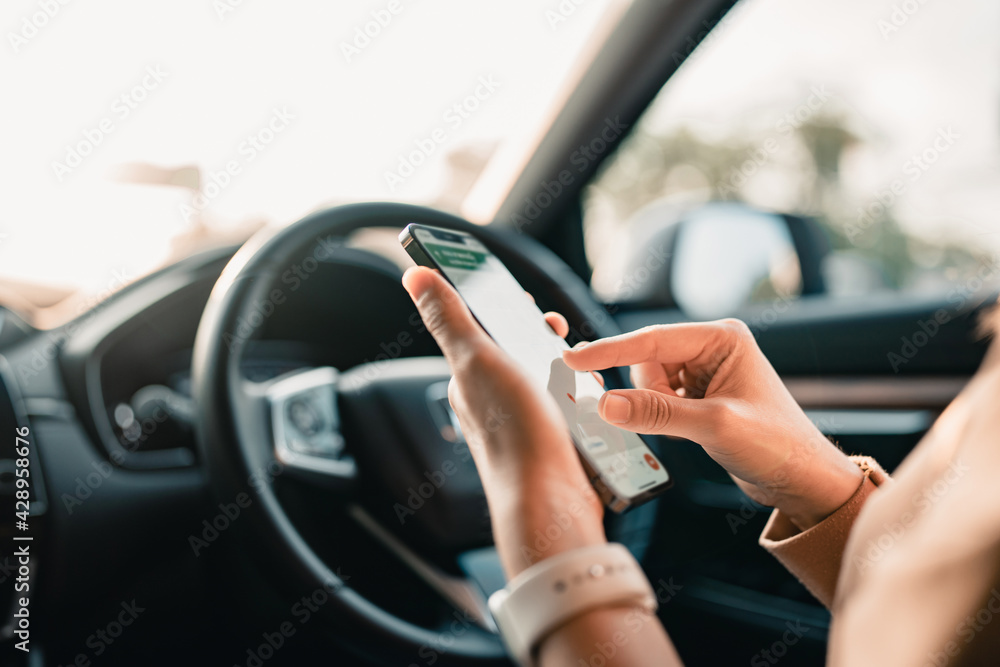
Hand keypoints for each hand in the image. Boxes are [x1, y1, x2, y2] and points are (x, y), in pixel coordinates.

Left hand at [402, 267, 605, 577]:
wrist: (551, 500)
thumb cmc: (512, 433)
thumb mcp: (477, 360)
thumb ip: (448, 318)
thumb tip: (415, 274)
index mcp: (469, 379)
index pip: (484, 331)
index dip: (505, 310)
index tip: (526, 301)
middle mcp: (494, 401)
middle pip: (522, 352)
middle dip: (543, 337)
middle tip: (557, 335)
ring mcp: (526, 421)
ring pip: (551, 377)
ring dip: (569, 366)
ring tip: (578, 369)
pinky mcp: (556, 440)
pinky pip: (572, 405)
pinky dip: (584, 395)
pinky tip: (590, 398)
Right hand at [563, 320, 861, 529]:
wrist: (803, 479)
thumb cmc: (776, 445)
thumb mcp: (713, 426)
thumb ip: (656, 413)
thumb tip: (605, 404)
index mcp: (722, 338)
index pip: (652, 340)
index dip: (610, 351)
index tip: (572, 359)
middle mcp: (712, 348)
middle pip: (647, 361)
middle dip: (646, 393)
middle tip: (670, 418)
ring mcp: (704, 372)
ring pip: (648, 383)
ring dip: (654, 408)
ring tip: (694, 429)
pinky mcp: (699, 396)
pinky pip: (658, 399)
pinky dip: (658, 416)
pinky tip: (686, 432)